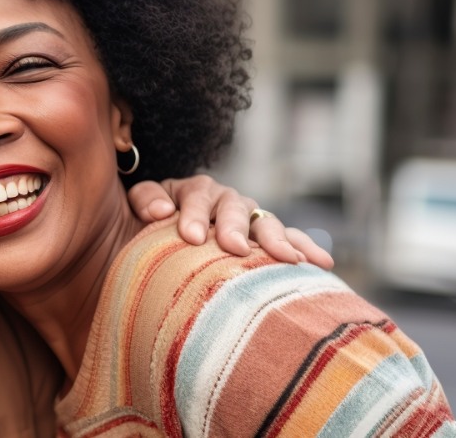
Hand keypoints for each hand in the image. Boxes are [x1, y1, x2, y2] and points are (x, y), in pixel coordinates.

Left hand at [127, 176, 334, 269]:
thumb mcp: (132, 212)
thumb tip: (161, 209)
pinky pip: (288, 240)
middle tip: (233, 247)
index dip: (193, 212)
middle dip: (233, 225)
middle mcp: (222, 202)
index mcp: (189, 192)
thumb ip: (144, 201)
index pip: (194, 194)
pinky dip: (304, 248)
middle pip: (233, 205)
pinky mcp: (264, 241)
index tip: (190, 236)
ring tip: (287, 258)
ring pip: (263, 222)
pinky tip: (322, 263)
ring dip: (276, 238)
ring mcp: (247, 220)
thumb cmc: (143, 234)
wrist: (152, 255)